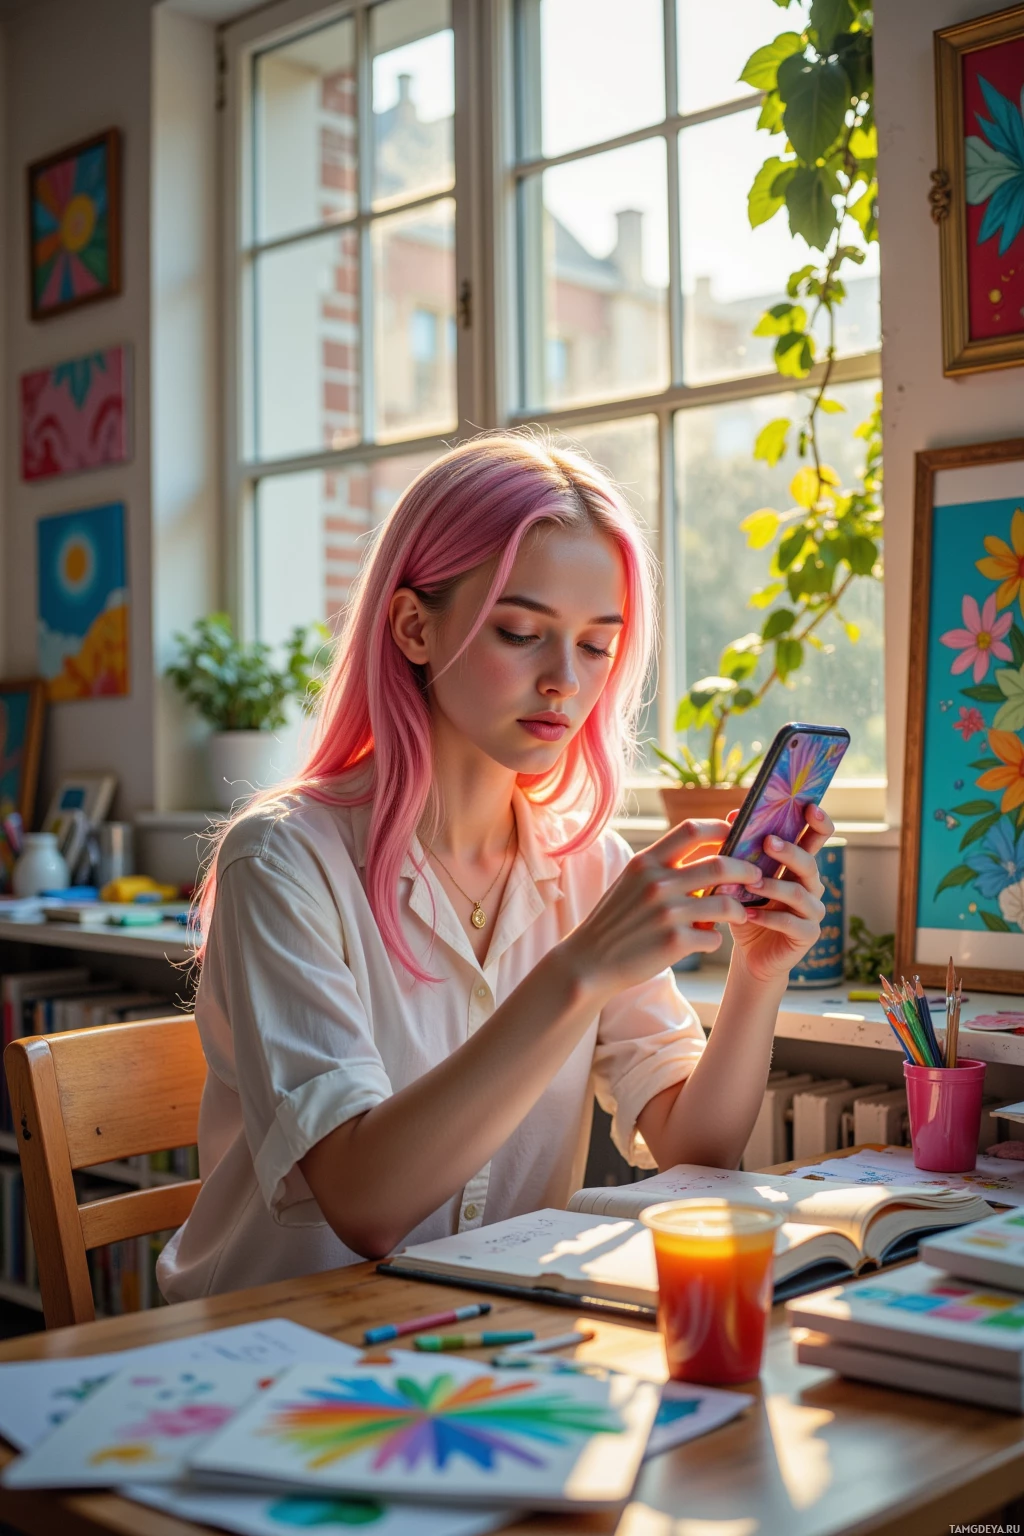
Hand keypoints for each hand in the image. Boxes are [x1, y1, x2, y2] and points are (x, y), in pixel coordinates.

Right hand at [560, 818, 763, 999]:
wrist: (589, 961)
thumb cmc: (616, 920)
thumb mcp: (632, 882)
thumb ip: (664, 867)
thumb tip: (709, 854)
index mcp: (646, 862)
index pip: (692, 830)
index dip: (720, 828)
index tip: (735, 835)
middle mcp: (657, 883)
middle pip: (720, 865)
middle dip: (746, 870)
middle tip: (756, 876)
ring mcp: (666, 913)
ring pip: (725, 904)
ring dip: (738, 909)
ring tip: (739, 913)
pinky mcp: (673, 942)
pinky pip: (712, 937)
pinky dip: (713, 939)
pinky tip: (704, 940)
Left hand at [729, 802, 833, 983]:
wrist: (751, 953)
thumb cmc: (747, 908)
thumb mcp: (742, 876)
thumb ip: (742, 849)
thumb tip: (732, 815)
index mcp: (798, 865)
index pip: (816, 838)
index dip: (818, 822)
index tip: (810, 806)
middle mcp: (811, 885)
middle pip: (809, 863)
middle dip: (790, 852)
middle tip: (769, 842)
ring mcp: (812, 911)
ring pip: (799, 894)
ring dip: (773, 886)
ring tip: (750, 883)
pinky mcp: (807, 935)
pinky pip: (791, 924)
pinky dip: (768, 918)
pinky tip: (747, 914)